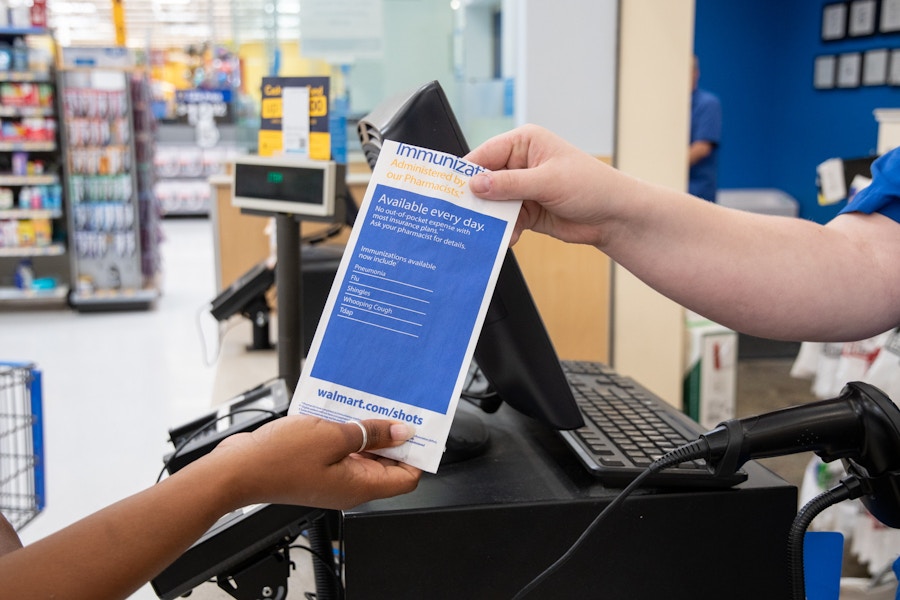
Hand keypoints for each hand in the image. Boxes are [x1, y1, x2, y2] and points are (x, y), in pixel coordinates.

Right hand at [210, 416, 420, 509]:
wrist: (237, 469)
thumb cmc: (278, 460)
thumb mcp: (333, 437)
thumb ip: (370, 434)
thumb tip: (401, 432)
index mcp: (360, 486)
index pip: (406, 478)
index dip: (417, 455)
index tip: (421, 430)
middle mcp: (349, 486)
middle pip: (386, 464)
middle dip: (394, 436)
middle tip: (395, 408)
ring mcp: (332, 476)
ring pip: (363, 453)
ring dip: (368, 429)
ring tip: (369, 404)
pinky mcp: (316, 466)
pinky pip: (341, 448)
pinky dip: (346, 430)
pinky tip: (342, 410)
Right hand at [466, 124, 631, 246]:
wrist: (614, 216)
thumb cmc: (590, 186)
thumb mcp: (547, 181)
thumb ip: (509, 184)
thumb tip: (475, 184)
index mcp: (524, 143)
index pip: (485, 154)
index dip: (467, 172)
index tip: (449, 190)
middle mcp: (519, 164)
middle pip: (484, 181)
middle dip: (476, 199)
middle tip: (461, 216)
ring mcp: (522, 189)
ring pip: (492, 204)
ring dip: (490, 219)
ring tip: (484, 232)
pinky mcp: (526, 211)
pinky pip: (504, 221)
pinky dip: (503, 231)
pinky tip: (507, 238)